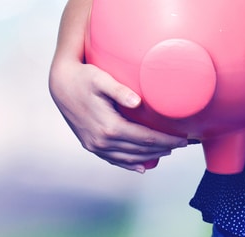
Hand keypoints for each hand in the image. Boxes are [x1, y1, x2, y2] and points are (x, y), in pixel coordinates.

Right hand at [49, 59, 187, 172]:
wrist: (61, 85)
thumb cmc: (85, 77)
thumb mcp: (102, 79)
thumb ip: (120, 90)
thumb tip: (136, 101)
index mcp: (109, 126)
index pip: (145, 138)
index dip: (166, 140)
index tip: (184, 139)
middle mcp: (101, 140)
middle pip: (140, 150)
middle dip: (163, 149)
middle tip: (183, 144)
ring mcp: (94, 145)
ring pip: (128, 157)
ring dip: (150, 157)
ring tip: (168, 151)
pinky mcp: (90, 145)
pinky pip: (113, 159)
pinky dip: (129, 164)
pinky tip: (141, 167)